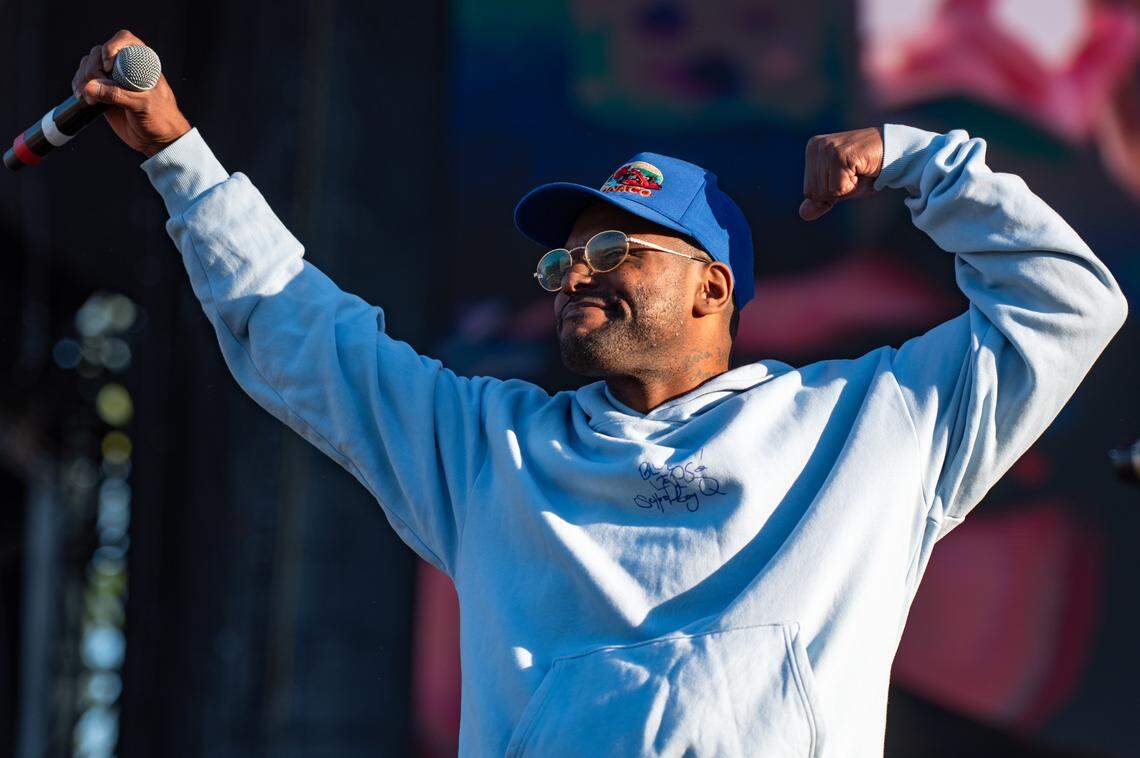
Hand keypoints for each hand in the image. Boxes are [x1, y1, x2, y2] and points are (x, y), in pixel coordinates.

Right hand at [70, 29, 191, 156]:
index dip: (111, 47)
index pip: (123, 40)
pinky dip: (78, 86)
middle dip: (92, 69)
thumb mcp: (143, 105)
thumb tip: (90, 87)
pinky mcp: (102, 91)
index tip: (108, 66)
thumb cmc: (160, 119)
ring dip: (82, 79)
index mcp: (142, 62)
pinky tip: (82, 98)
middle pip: (98, 53)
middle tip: (96, 88)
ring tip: (89, 99)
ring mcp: (112, 78)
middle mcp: (125, 66)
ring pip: (88, 65)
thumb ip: (118, 95)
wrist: (156, 140)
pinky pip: (83, 80)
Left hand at [799, 127, 883, 220]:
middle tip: (854, 174)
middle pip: (815, 193)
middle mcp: (816, 146)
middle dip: (838, 191)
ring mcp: (827, 148)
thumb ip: (821, 201)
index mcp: (813, 150)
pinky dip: (852, 186)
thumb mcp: (841, 189)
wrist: (896, 154)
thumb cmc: (867, 171)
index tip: (847, 176)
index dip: (831, 193)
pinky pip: (838, 188)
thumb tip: (803, 214)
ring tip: (858, 171)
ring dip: (847, 188)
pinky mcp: (839, 154)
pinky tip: (862, 170)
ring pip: (827, 192)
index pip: (809, 191)